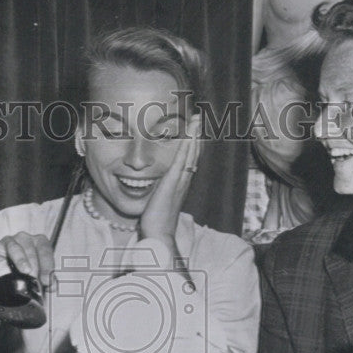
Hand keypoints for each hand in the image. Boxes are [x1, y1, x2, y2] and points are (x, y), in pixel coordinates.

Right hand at [0, 232, 54, 285]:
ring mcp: (7, 242)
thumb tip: (53, 285)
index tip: (47, 280)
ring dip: (20, 258)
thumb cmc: (26, 275)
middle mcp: (23, 238)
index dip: (48, 265)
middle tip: (35, 279)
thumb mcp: (39, 278)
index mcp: (38, 242)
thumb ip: (48, 280)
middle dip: (34, 264)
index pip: (45, 249)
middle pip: (30, 247)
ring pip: (13, 245)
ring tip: (25, 270)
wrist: (7, 280)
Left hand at [139, 115, 201, 242]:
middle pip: (193, 153)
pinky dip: (186, 147)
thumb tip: (154, 184)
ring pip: (190, 154)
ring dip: (194, 136)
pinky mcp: (172, 183)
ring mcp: (179, 181)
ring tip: (196, 120)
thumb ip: (159, 189)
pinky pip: (181, 161)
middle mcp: (184, 180)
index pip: (189, 159)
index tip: (194, 130)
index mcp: (180, 183)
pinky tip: (188, 135)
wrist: (159, 234)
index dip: (192, 144)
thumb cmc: (156, 220)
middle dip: (196, 135)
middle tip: (199, 118)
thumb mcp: (159, 199)